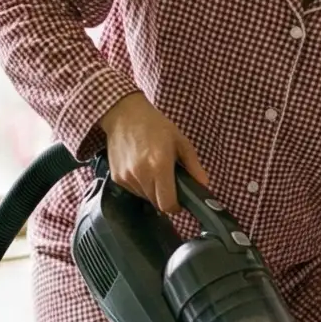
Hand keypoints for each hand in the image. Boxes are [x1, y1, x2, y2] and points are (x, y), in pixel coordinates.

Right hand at [99, 91, 208, 215]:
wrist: (125, 115)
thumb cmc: (155, 125)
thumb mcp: (180, 141)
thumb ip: (193, 166)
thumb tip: (204, 184)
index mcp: (159, 165)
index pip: (167, 204)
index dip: (175, 206)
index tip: (179, 201)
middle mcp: (141, 174)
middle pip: (156, 203)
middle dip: (165, 197)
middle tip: (168, 181)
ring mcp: (126, 177)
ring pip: (144, 198)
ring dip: (152, 191)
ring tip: (153, 170)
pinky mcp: (116, 178)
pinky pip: (133, 191)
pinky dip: (140, 185)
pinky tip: (141, 168)